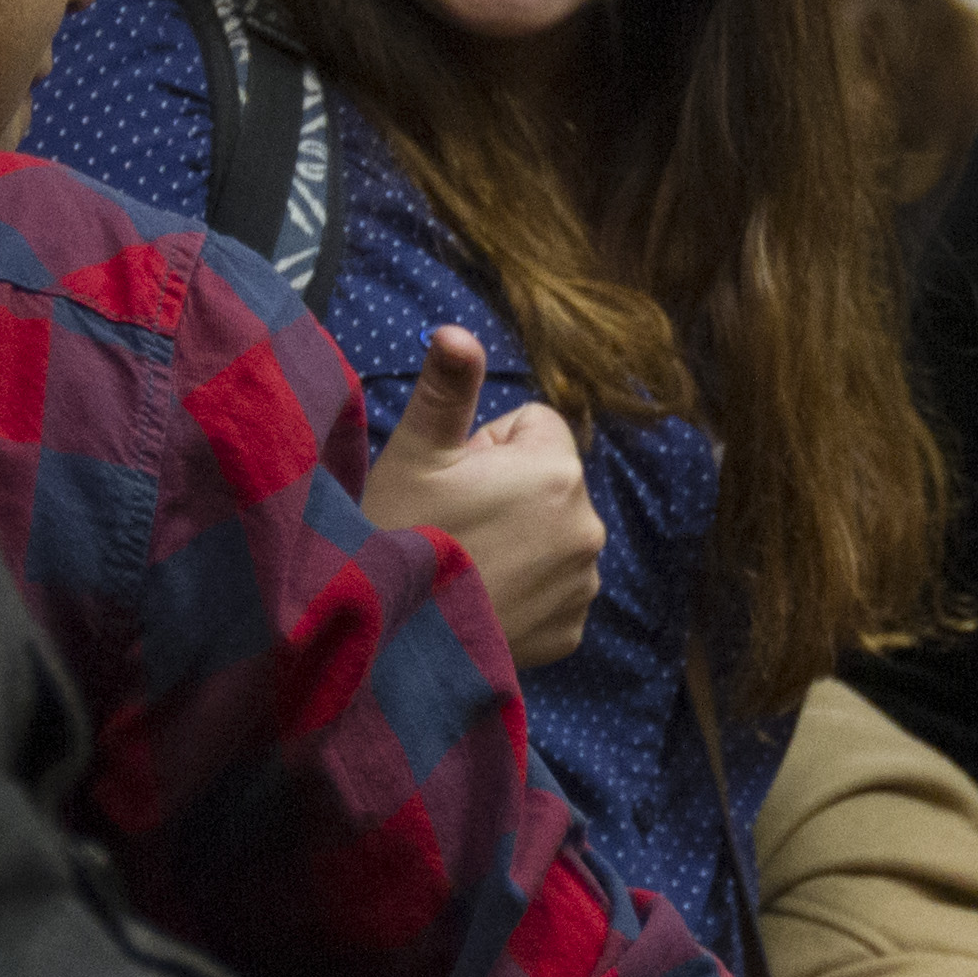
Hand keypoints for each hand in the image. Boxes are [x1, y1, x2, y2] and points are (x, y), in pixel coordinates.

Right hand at [358, 327, 602, 666]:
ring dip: (517, 539)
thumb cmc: (397, 536)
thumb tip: (456, 330)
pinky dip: (523, 590)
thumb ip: (448, 387)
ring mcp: (583, 584)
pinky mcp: (572, 632)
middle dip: (505, 491)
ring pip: (550, 533)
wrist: (389, 646)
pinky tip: (478, 598)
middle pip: (546, 481)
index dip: (485, 445)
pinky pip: (552, 589)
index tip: (451, 479)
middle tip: (449, 523)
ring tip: (460, 562)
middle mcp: (588, 526)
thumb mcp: (415, 453)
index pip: (535, 425)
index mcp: (557, 471)